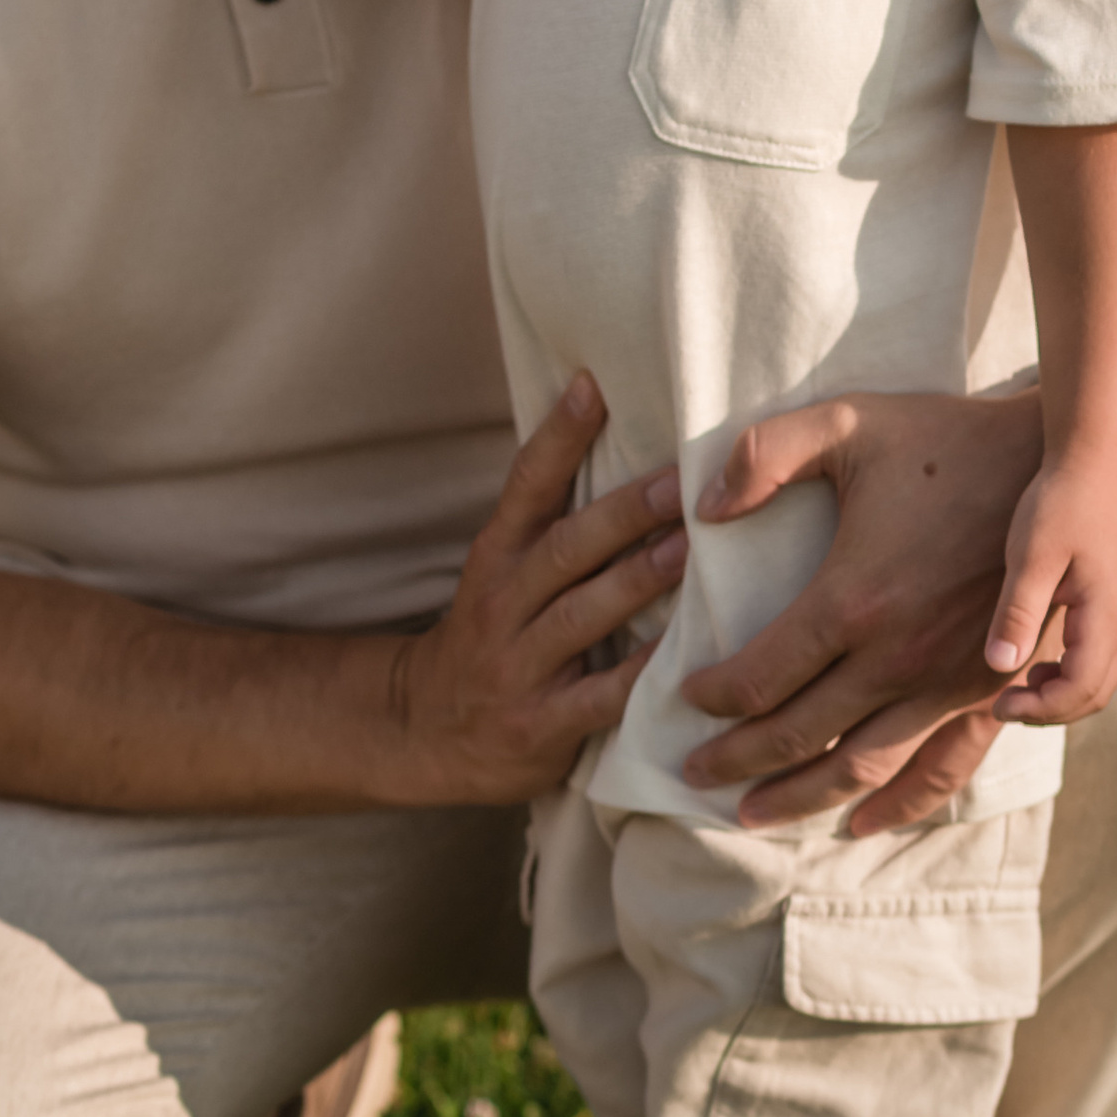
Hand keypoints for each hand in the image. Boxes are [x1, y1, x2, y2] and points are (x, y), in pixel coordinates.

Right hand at [390, 375, 687, 805]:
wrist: (427, 730)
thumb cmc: (493, 633)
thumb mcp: (502, 570)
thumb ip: (554, 519)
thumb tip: (614, 435)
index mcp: (497, 557)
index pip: (524, 486)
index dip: (557, 437)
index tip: (592, 386)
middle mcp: (502, 603)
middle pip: (564, 549)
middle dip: (622, 514)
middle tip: (679, 481)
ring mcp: (518, 665)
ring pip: (580, 616)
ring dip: (635, 582)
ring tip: (688, 550)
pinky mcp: (540, 725)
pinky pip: (596, 699)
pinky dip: (638, 677)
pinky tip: (680, 658)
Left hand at [677, 389, 1060, 833]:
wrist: (1053, 458)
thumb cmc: (943, 438)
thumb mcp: (846, 423)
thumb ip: (763, 455)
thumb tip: (704, 509)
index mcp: (854, 599)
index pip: (761, 676)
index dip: (713, 695)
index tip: (684, 698)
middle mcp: (898, 657)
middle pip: (797, 735)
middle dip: (736, 760)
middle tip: (692, 774)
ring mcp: (947, 683)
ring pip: (860, 767)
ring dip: (801, 798)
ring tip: (751, 816)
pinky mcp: (988, 690)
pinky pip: (941, 767)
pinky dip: (898, 803)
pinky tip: (861, 822)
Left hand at [984, 442, 1116, 729]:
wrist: (1099, 453)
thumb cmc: (1064, 499)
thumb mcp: (1032, 556)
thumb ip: (1019, 612)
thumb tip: (1001, 667)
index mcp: (1108, 615)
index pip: (1080, 690)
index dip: (1039, 707)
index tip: (996, 703)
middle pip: (1096, 693)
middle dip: (1051, 709)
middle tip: (1002, 704)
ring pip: (1102, 676)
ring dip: (1062, 691)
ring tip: (1018, 684)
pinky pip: (1101, 653)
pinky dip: (1071, 669)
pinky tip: (1037, 654)